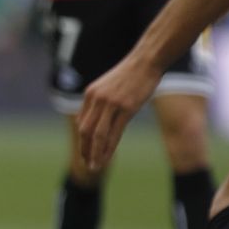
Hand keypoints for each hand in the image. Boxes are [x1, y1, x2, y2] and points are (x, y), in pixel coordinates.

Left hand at [75, 56, 161, 171]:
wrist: (146, 61)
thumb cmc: (130, 75)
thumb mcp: (107, 87)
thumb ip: (98, 103)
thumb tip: (89, 122)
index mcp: (90, 94)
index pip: (82, 123)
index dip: (83, 140)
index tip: (84, 152)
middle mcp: (97, 99)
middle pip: (86, 131)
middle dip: (85, 150)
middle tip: (86, 164)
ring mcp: (111, 104)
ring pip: (99, 135)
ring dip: (96, 153)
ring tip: (95, 167)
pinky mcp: (127, 108)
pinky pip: (114, 133)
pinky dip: (109, 148)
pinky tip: (107, 157)